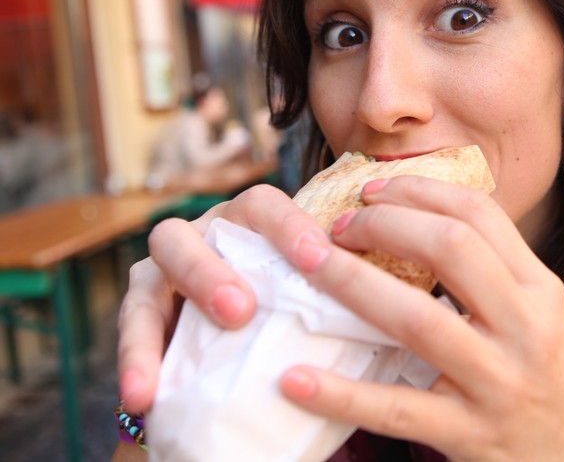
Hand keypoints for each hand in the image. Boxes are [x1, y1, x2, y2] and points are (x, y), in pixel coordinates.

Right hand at [115, 185, 327, 412]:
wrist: (240, 350)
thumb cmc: (290, 311)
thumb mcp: (312, 299)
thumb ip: (335, 298)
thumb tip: (391, 324)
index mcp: (250, 223)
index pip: (265, 207)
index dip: (290, 228)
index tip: (318, 261)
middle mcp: (206, 233)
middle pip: (198, 230)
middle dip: (213, 269)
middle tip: (240, 311)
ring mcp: (169, 265)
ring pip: (157, 266)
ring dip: (162, 317)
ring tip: (167, 369)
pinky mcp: (142, 305)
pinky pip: (133, 325)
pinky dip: (136, 359)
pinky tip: (142, 397)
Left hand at [276, 176, 563, 460]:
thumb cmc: (546, 377)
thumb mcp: (537, 313)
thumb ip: (491, 270)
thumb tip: (413, 218)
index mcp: (539, 290)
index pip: (480, 215)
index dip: (419, 191)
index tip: (373, 190)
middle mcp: (526, 328)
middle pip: (451, 248)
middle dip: (384, 224)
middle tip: (338, 226)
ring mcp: (499, 383)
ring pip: (417, 319)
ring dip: (352, 283)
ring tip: (308, 262)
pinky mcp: (470, 434)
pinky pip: (396, 409)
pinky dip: (341, 394)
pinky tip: (295, 379)